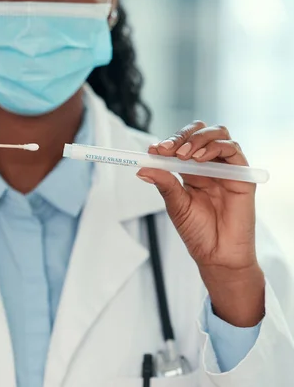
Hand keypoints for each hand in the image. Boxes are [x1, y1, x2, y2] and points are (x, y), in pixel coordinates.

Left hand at [137, 121, 264, 326]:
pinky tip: (199, 159)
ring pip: (218, 134)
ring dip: (198, 139)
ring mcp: (226, 168)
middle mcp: (210, 165)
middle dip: (182, 136)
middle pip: (200, 132)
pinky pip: (233, 149)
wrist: (217, 254)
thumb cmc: (198, 232)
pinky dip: (215, 148)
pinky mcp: (242, 175)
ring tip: (184, 154)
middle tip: (166, 149)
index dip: (168, 142)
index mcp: (191, 171)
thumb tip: (143, 168)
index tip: (153, 150)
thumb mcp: (176, 205)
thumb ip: (164, 183)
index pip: (181, 144)